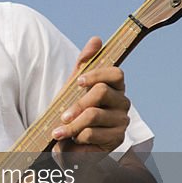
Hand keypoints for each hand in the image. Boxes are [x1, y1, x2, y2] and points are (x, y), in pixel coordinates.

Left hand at [51, 36, 130, 153]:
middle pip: (102, 92)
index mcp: (114, 87)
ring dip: (72, 125)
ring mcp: (122, 121)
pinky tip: (73, 141)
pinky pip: (93, 133)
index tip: (78, 82)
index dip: (97, 75)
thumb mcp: (73, 87)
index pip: (116, 74)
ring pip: (94, 114)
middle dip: (78, 104)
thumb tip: (96, 39)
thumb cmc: (72, 112)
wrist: (68, 143)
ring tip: (59, 132)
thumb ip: (84, 64)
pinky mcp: (118, 139)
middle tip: (62, 115)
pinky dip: (78, 137)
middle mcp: (122, 102)